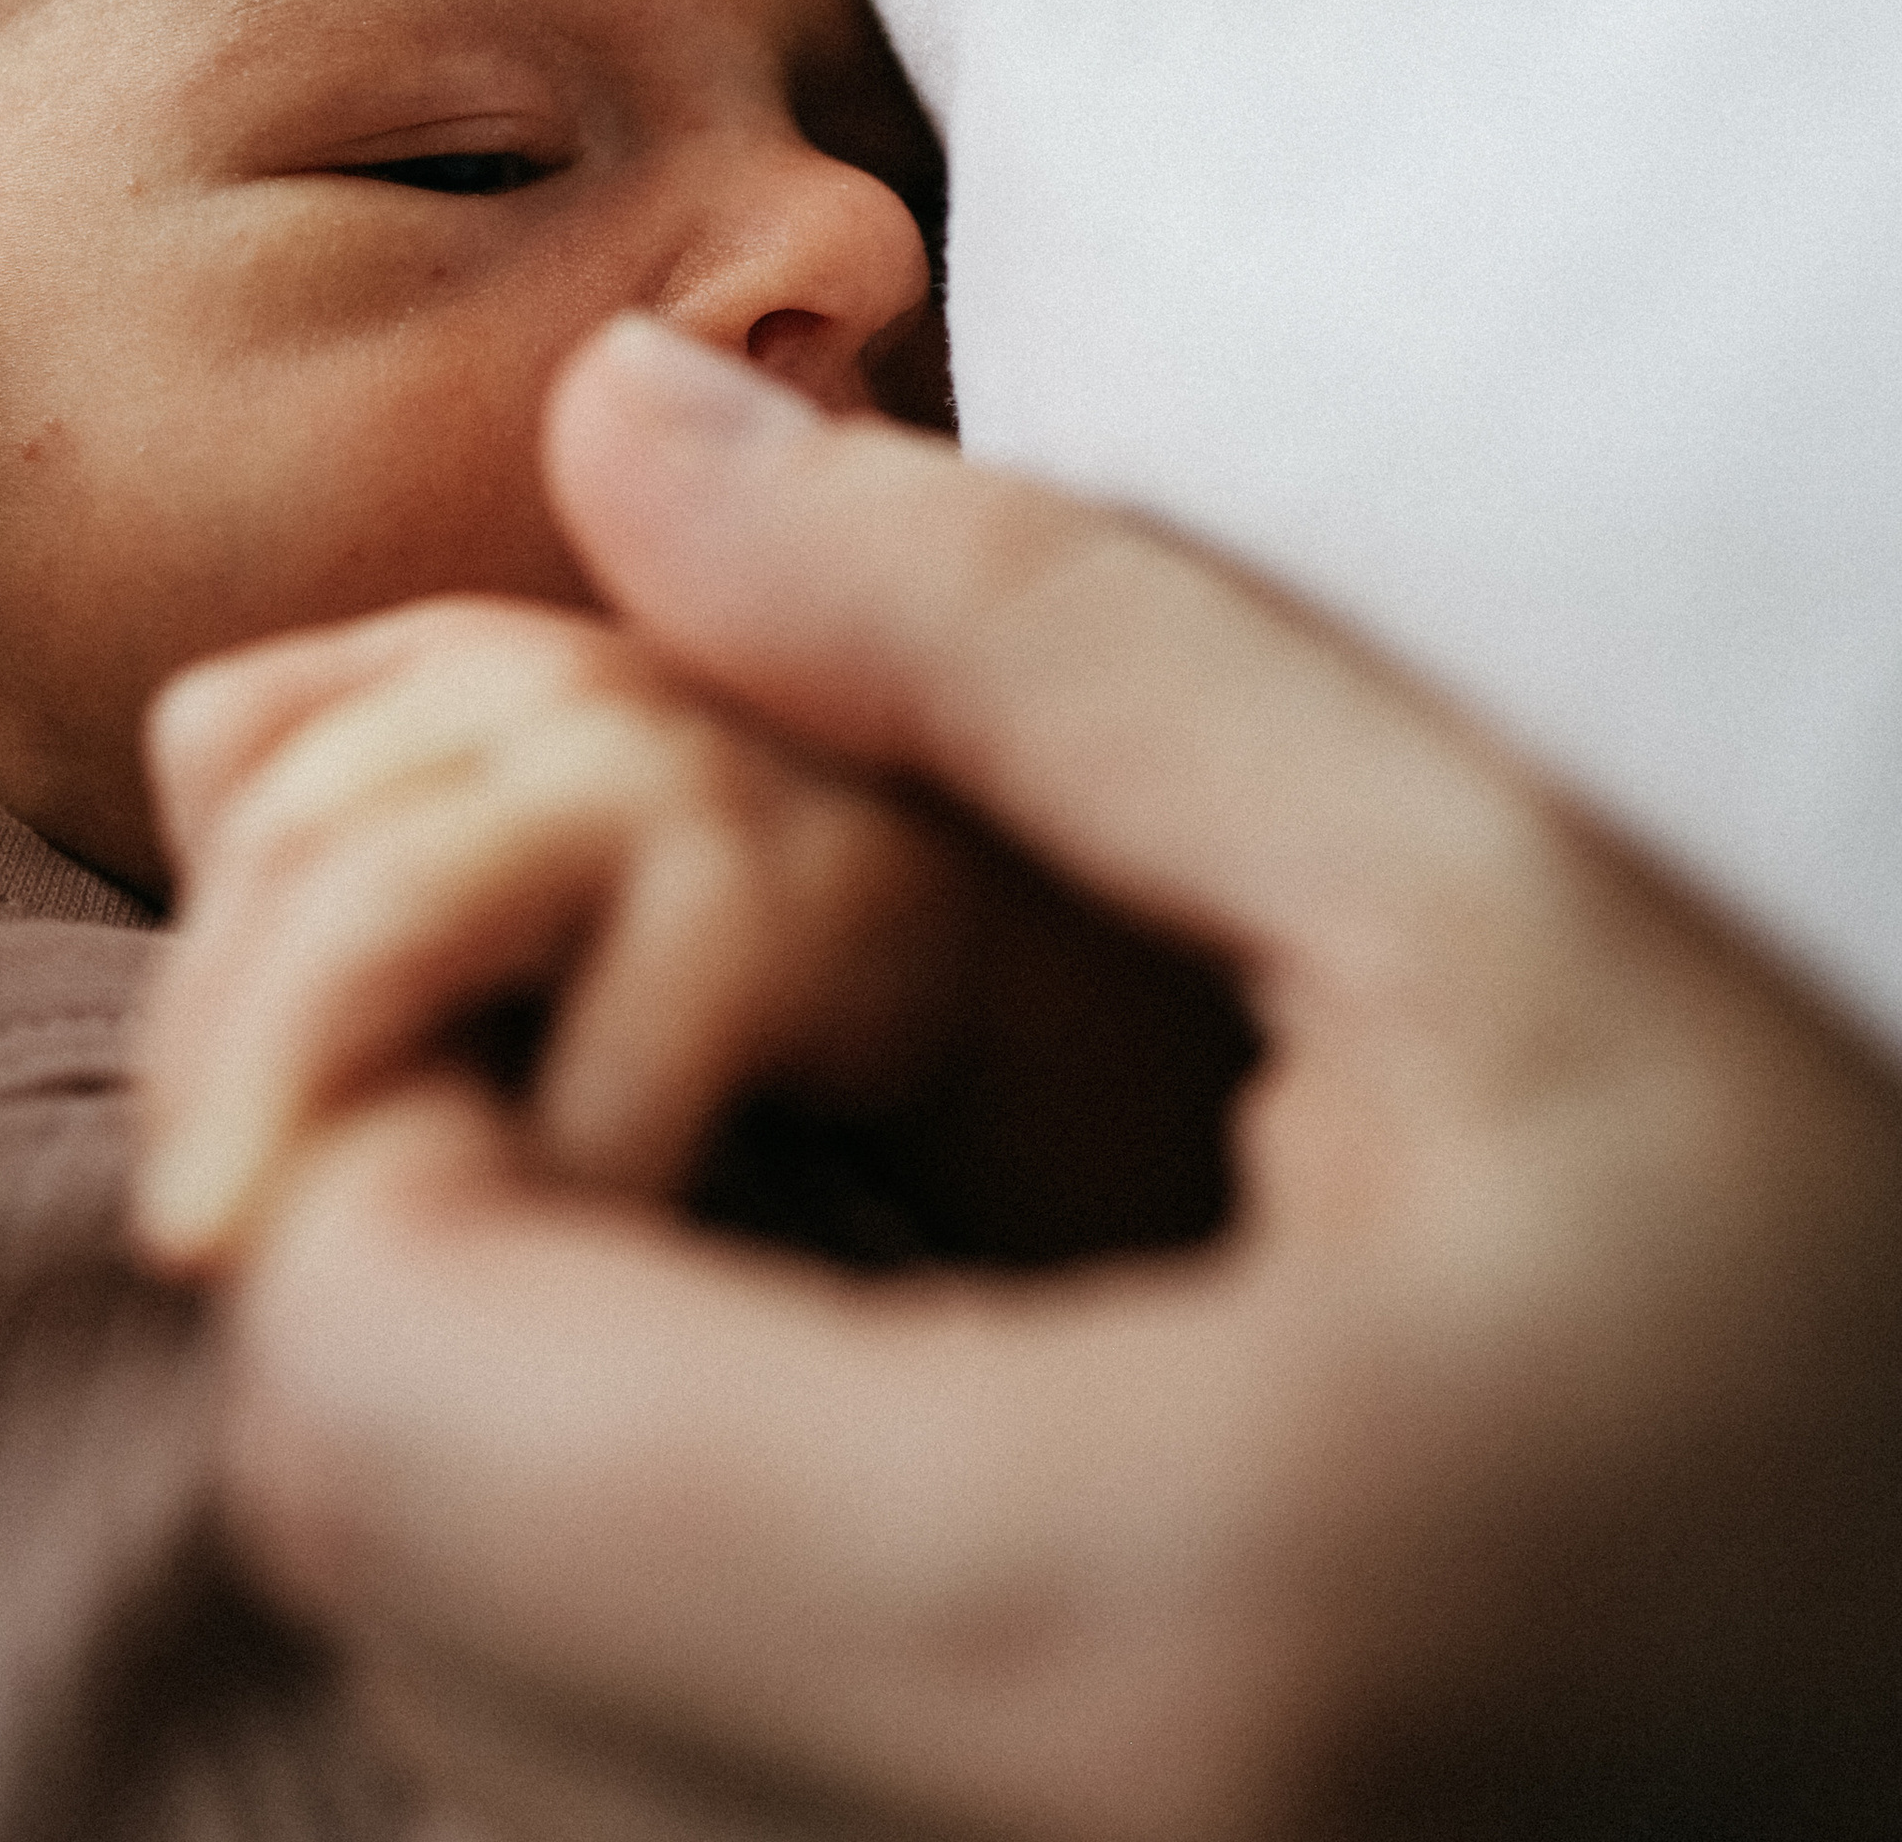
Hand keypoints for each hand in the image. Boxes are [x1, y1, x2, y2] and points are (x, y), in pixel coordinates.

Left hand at [201, 318, 1901, 1841]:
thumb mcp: (1479, 888)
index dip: (364, 1093)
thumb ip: (1022, 640)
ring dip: (503, 1435)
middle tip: (634, 1045)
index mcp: (1113, 1613)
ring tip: (749, 1225)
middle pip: (378, 1564)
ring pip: (468, 1713)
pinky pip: (632, 1822)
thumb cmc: (1826, 1278)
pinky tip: (842, 1437)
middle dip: (409, 1249)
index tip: (542, 927)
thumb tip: (622, 417)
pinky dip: (624, 1610)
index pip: (382, 1380)